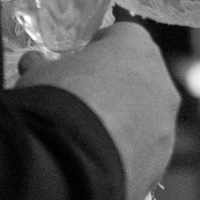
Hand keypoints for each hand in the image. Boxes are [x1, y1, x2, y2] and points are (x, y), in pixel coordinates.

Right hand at [16, 22, 179, 199]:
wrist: (70, 161)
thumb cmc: (58, 99)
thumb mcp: (40, 73)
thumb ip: (44, 65)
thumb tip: (34, 63)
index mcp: (137, 47)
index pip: (124, 35)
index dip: (100, 46)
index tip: (82, 59)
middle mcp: (161, 83)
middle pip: (140, 77)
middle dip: (116, 85)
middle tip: (84, 98)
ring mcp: (165, 127)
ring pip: (145, 118)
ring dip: (123, 123)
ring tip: (87, 137)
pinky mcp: (160, 165)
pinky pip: (141, 153)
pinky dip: (123, 154)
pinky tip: (94, 162)